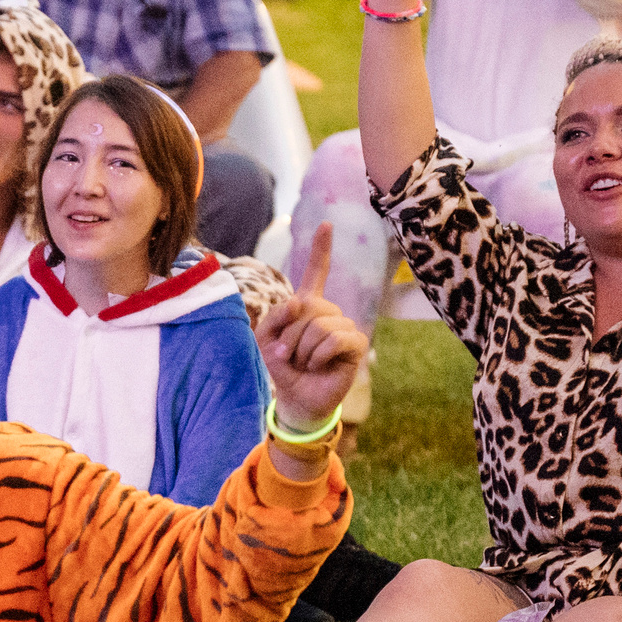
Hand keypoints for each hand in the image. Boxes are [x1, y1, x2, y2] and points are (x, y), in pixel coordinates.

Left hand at [256, 226, 367, 440]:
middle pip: (307, 307)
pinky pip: (334, 339)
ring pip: (319, 324)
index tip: (327, 224)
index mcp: (307, 304)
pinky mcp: (356, 343)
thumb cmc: (282, 366)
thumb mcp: (265, 339)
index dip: (321, 248)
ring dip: (302, 349)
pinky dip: (318, 356)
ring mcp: (344, 325)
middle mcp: (329, 311)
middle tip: (290, 355)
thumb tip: (300, 302)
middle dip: (290, 334)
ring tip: (305, 362)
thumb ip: (275, 316)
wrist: (296, 397)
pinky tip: (319, 365)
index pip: (316, 272)